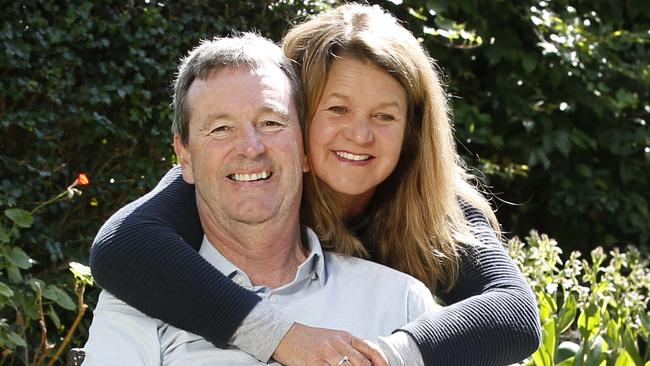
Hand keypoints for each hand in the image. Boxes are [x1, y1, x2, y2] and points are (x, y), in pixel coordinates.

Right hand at [272, 323, 388, 365]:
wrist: (286, 336)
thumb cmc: (310, 339)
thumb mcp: (334, 338)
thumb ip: (350, 347)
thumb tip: (368, 361)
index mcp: (345, 337)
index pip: (369, 349)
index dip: (381, 361)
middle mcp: (337, 344)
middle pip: (362, 362)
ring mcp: (326, 353)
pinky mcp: (314, 363)